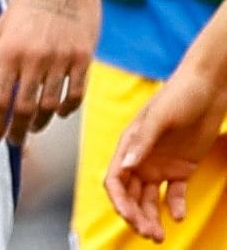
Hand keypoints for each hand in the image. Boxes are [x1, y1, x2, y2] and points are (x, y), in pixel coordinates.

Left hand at [0, 0, 98, 144]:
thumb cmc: (27, 6)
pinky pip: (75, 95)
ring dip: (39, 123)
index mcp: (8, 50)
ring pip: (50, 106)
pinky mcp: (84, 59)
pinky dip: (65, 110)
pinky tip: (56, 113)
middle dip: (16, 131)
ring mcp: (61, 59)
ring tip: (31, 129)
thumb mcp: (1, 31)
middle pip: (23, 108)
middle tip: (13, 142)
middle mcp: (34, 57)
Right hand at [106, 66, 226, 240]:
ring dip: (152, 216)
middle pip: (131, 194)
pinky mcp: (181, 168)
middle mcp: (141, 158)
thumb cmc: (179, 95)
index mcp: (129, 145)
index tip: (130, 217)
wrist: (208, 88)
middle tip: (149, 233)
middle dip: (136, 216)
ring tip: (159, 235)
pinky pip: (175, 193)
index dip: (119, 201)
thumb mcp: (158, 117)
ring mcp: (160, 164)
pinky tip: (178, 215)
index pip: (115, 179)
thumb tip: (126, 167)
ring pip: (150, 198)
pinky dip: (175, 206)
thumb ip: (142, 142)